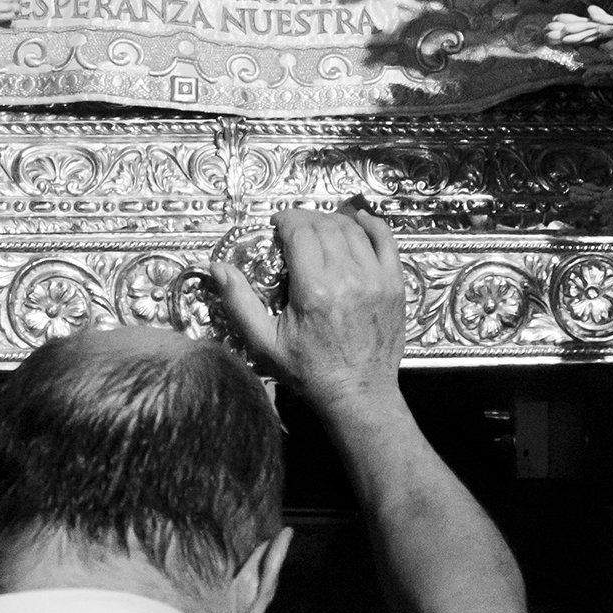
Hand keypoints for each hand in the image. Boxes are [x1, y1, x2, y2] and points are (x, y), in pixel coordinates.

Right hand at [212, 203, 406, 414]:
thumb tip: (218, 267)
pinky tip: (359, 220)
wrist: (358, 394)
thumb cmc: (309, 372)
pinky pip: (386, 241)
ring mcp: (376, 279)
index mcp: (314, 290)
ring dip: (333, 220)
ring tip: (319, 227)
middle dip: (306, 218)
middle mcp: (348, 278)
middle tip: (295, 227)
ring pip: (353, 229)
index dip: (287, 220)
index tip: (278, 225)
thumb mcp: (265, 343)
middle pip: (326, 226)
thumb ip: (240, 302)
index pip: (300, 232)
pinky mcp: (395, 284)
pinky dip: (372, 225)